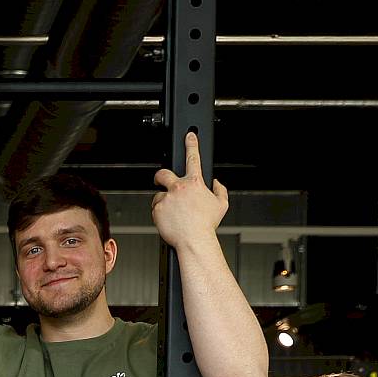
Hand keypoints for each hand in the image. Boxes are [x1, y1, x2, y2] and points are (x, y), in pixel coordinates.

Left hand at [150, 131, 229, 251]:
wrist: (194, 241)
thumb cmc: (206, 225)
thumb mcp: (221, 206)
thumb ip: (220, 190)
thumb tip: (216, 183)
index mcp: (195, 183)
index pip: (193, 158)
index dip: (191, 144)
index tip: (189, 135)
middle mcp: (179, 187)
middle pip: (163, 173)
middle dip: (160, 176)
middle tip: (161, 181)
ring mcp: (167, 197)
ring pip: (159, 195)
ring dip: (164, 202)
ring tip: (173, 214)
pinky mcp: (158, 208)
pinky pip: (155, 208)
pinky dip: (160, 214)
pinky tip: (169, 220)